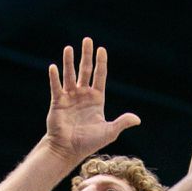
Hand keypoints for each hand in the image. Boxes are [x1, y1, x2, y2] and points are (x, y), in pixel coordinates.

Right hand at [44, 38, 139, 161]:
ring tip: (69, 48)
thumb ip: (122, 122)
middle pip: (85, 71)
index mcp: (96, 99)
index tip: (102, 49)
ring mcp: (69, 97)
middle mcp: (83, 95)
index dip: (101, 63)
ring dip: (69, 62)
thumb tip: (137, 119)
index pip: (100, 76)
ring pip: (69, 75)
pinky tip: (54, 67)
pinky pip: (56, 87)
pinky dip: (54, 77)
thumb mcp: (109, 132)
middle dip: (86, 55)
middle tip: (87, 40)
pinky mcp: (57, 102)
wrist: (68, 150)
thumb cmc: (88, 142)